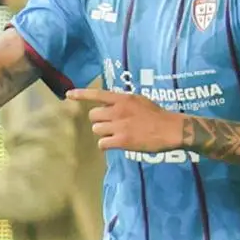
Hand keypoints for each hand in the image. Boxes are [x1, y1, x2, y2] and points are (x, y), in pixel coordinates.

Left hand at [65, 88, 185, 153]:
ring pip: (96, 129)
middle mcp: (118, 110)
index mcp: (123, 98)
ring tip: (114, 135)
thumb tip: (112, 104)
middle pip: (93, 115)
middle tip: (108, 125)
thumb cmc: (157, 115)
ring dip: (103, 133)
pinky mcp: (122, 140)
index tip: (69, 95)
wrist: (170, 129)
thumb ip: (124, 102)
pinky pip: (102, 143)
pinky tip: (112, 145)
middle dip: (98, 120)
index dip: (81, 94)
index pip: (97, 94)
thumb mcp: (140, 101)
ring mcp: (119, 126)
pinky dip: (105, 145)